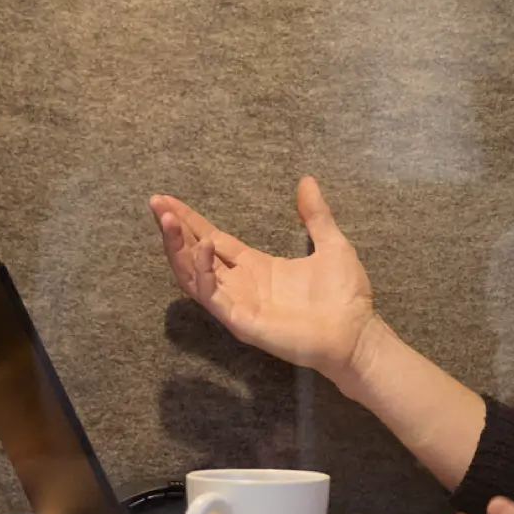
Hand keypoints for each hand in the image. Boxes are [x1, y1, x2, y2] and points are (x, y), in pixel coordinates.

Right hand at [148, 177, 381, 383]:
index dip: (191, 220)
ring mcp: (238, 303)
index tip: (168, 200)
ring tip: (167, 221)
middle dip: (175, 229)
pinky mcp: (241, 321)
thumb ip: (316, 214)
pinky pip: (213, 295)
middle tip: (156, 203)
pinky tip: (203, 247)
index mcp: (256, 267)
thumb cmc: (345, 296)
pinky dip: (203, 271)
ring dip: (178, 248)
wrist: (357, 333)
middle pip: (196, 253)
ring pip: (195, 275)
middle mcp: (241, 284)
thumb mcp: (332, 244)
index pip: (213, 239)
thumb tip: (307, 180)